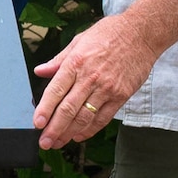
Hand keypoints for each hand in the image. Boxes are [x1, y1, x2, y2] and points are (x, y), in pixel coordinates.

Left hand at [31, 12, 158, 148]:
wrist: (141, 34)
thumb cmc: (109, 34)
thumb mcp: (79, 40)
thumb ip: (59, 60)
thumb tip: (40, 71)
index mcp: (76, 63)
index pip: (55, 91)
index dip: (44, 110)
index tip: (37, 123)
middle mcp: (90, 77)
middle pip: (68, 109)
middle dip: (54, 129)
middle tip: (44, 142)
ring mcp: (107, 88)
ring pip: (84, 117)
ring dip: (69, 133)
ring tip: (58, 143)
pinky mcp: (121, 96)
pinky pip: (103, 118)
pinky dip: (90, 130)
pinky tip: (79, 136)